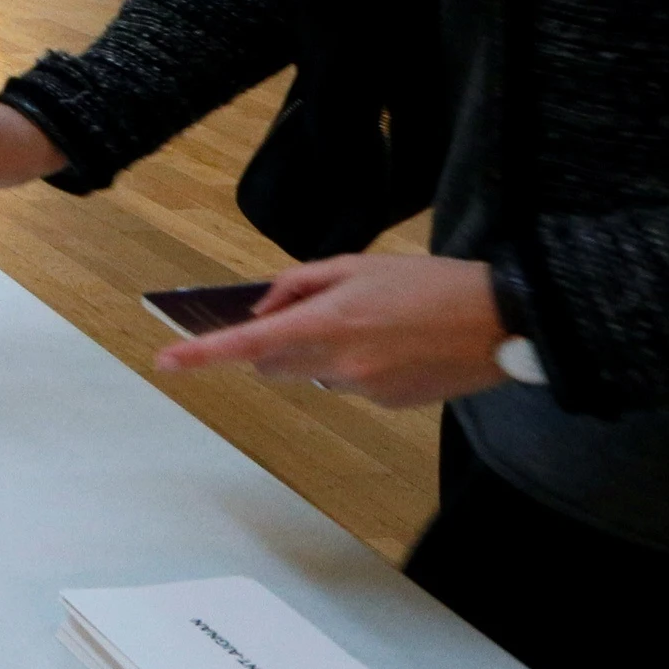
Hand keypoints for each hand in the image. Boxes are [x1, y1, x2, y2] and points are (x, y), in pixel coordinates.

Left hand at [157, 254, 508, 406]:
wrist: (503, 320)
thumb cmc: (430, 282)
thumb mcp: (360, 265)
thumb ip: (300, 284)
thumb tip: (262, 309)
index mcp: (329, 322)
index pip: (249, 345)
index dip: (203, 355)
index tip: (166, 362)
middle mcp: (340, 363)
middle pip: (274, 365)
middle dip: (275, 344)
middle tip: (309, 313)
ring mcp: (364, 389)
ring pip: (314, 375)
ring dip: (321, 353)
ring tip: (374, 323)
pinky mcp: (388, 404)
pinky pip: (350, 385)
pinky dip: (357, 366)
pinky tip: (396, 344)